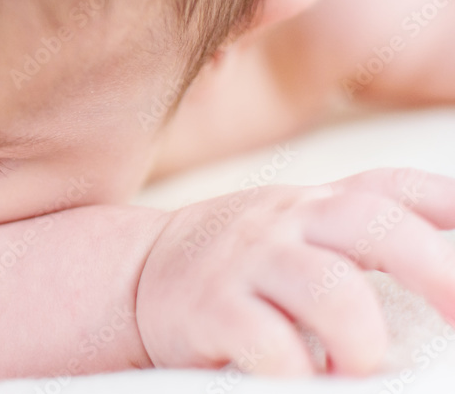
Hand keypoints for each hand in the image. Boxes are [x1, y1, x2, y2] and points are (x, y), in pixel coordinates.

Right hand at [135, 168, 454, 375]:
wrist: (138, 272)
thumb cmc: (243, 260)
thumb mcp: (298, 228)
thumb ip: (363, 232)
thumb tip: (449, 259)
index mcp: (318, 203)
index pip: (394, 187)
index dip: (453, 207)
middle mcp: (288, 221)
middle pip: (373, 223)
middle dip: (434, 269)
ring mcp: (249, 261)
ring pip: (328, 286)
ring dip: (362, 339)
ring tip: (359, 366)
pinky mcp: (211, 307)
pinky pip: (268, 341)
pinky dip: (298, 369)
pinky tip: (303, 377)